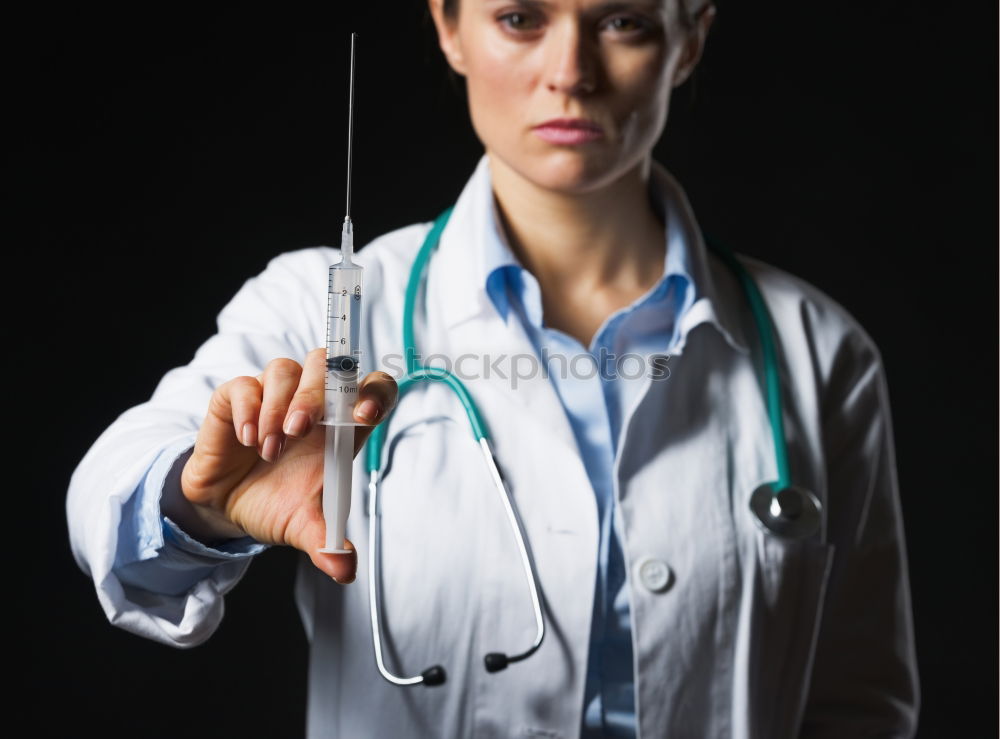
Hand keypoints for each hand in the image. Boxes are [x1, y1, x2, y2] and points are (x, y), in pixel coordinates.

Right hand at [172, 348, 397, 583]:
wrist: (227, 507)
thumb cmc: (277, 503)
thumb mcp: (305, 526)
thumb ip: (327, 542)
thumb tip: (345, 569)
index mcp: (343, 424)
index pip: (374, 388)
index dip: (376, 392)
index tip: (364, 415)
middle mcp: (313, 401)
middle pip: (329, 366)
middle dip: (315, 395)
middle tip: (298, 431)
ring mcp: (275, 394)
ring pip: (286, 369)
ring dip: (278, 407)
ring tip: (269, 450)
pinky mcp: (237, 397)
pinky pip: (245, 384)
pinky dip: (247, 409)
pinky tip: (247, 439)